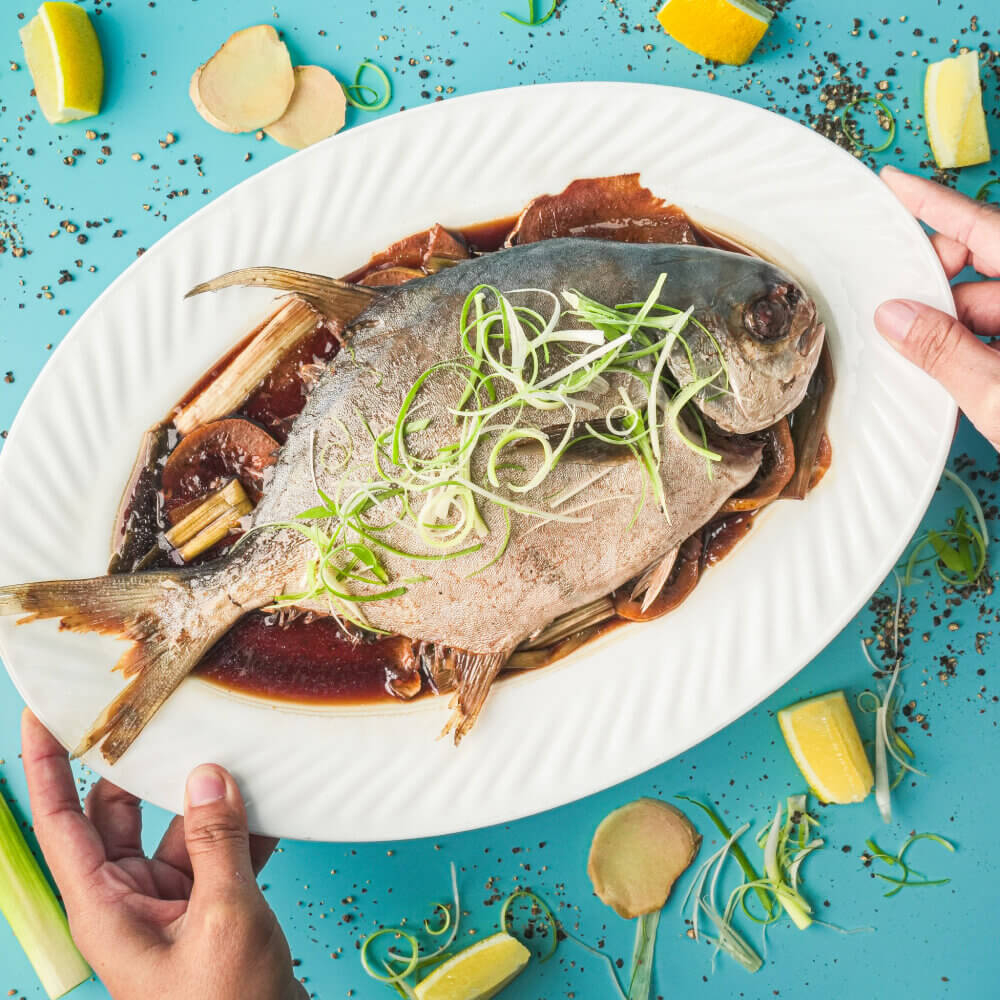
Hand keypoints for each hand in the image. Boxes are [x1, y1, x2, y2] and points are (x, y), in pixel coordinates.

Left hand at [20, 709, 306, 999]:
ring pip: (181, 825)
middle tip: (163, 711)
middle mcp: (128, 896)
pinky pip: (220, 849)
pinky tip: (276, 801)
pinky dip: (246, 827)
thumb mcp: (224, 916)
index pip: (59, 819)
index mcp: (103, 904)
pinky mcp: (208, 905)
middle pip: (120, 810)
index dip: (44, 763)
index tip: (45, 711)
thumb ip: (216, 839)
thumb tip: (209, 775)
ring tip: (241, 751)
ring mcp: (170, 901)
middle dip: (142, 765)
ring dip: (212, 796)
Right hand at [874, 165, 999, 448]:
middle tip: (895, 313)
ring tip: (922, 358)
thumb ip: (945, 352)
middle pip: (990, 265)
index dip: (935, 205)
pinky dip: (980, 346)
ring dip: (958, 325)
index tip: (893, 185)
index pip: (986, 229)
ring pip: (997, 303)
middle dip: (939, 284)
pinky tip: (958, 372)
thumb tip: (894, 317)